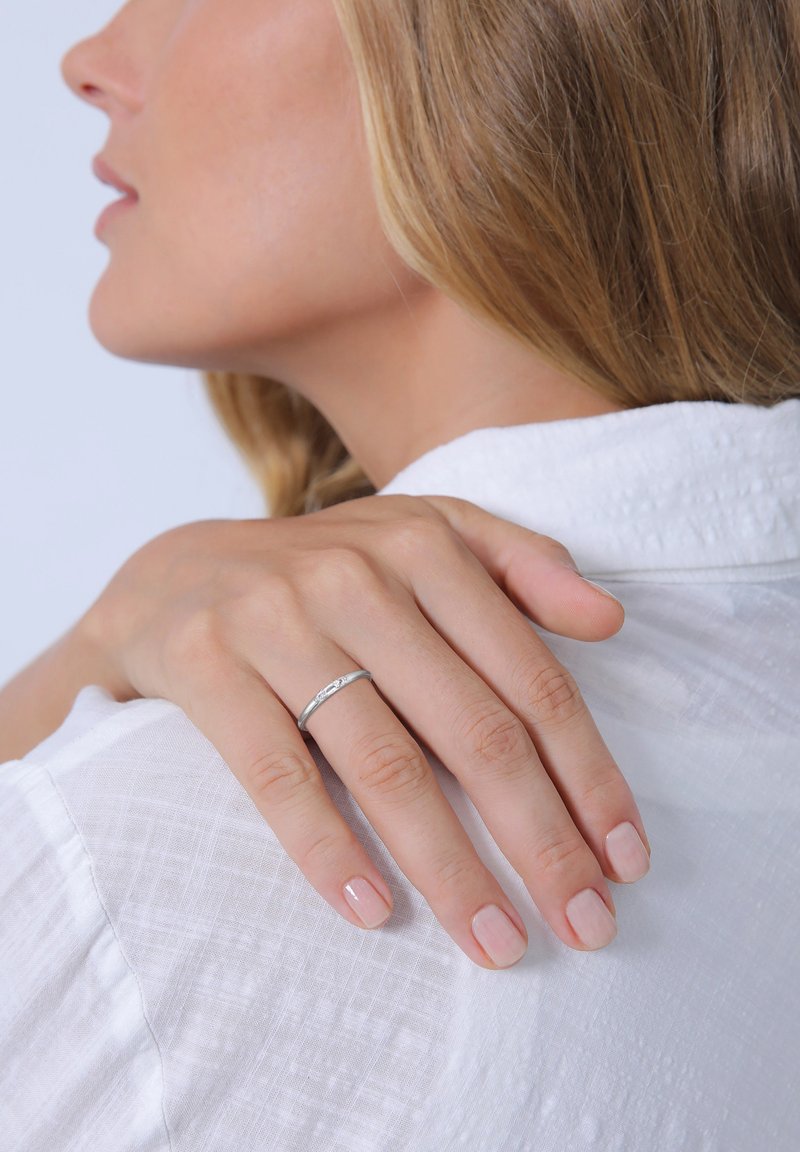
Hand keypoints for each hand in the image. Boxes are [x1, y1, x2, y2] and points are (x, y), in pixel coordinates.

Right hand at [79, 494, 649, 968]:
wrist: (172, 575)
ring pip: (385, 764)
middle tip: (585, 926)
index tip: (623, 860)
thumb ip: (520, 565)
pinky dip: (328, 848)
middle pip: (474, 731)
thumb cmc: (323, 573)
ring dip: (450, 867)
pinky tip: (374, 911)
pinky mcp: (208, 666)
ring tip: (496, 942)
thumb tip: (612, 619)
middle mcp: (357, 579)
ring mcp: (277, 621)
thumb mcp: (422, 538)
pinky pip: (277, 774)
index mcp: (425, 547)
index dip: (587, 776)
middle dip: (540, 841)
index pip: (531, 680)